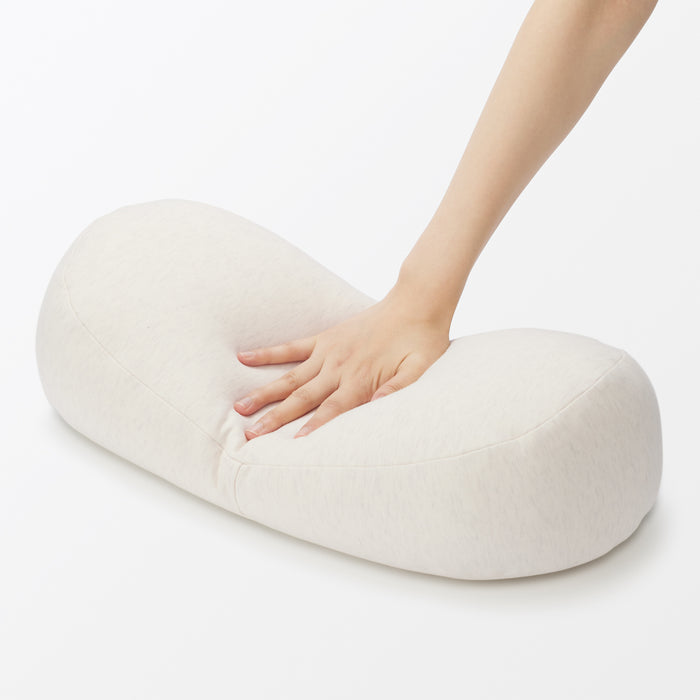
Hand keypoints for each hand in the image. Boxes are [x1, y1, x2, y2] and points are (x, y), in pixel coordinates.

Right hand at [233, 288, 450, 439]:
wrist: (416, 302)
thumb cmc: (421, 340)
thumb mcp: (420, 370)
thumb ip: (398, 389)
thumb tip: (376, 408)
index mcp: (361, 380)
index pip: (331, 411)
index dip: (311, 428)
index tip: (289, 444)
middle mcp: (339, 368)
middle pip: (302, 398)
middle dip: (275, 418)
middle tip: (250, 435)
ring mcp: (328, 352)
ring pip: (291, 377)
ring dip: (265, 393)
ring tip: (240, 406)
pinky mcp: (324, 339)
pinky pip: (291, 347)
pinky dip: (268, 354)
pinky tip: (244, 358)